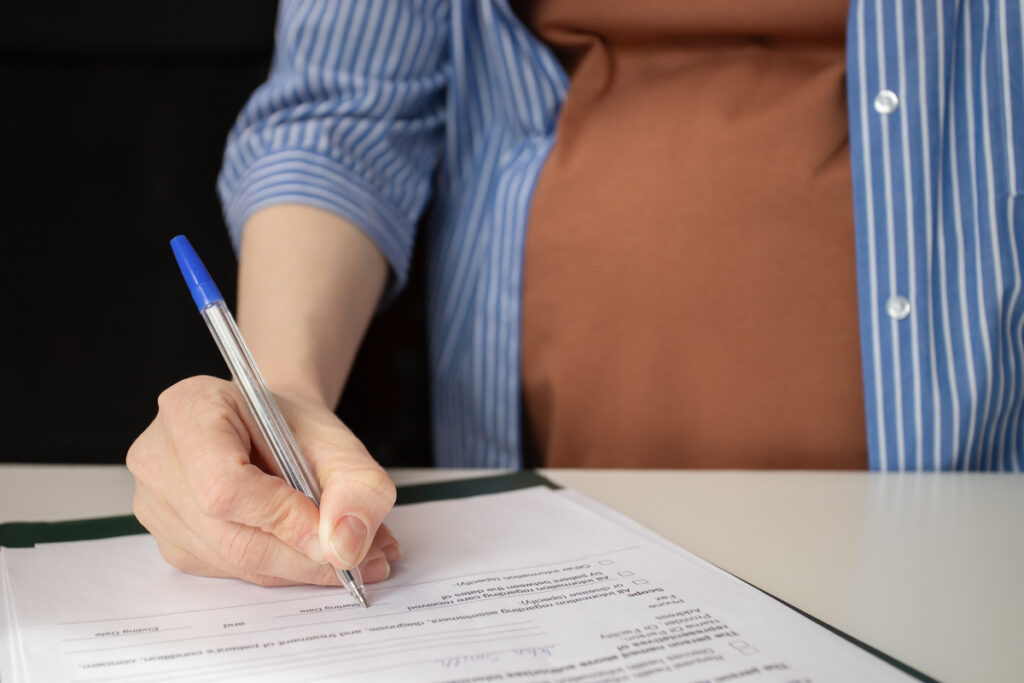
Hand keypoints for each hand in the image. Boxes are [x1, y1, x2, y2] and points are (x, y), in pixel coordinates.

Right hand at [127, 376, 399, 586]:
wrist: (272, 430)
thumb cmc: (296, 429)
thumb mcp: (341, 444)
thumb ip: (356, 488)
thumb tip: (345, 548)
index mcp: (190, 409)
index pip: (225, 486)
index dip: (283, 520)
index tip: (334, 536)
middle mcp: (157, 457)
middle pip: (228, 535)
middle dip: (301, 556)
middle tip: (358, 561)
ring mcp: (154, 503)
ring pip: (231, 562)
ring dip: (296, 568)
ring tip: (347, 554)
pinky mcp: (168, 539)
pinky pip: (226, 572)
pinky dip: (277, 571)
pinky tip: (308, 554)